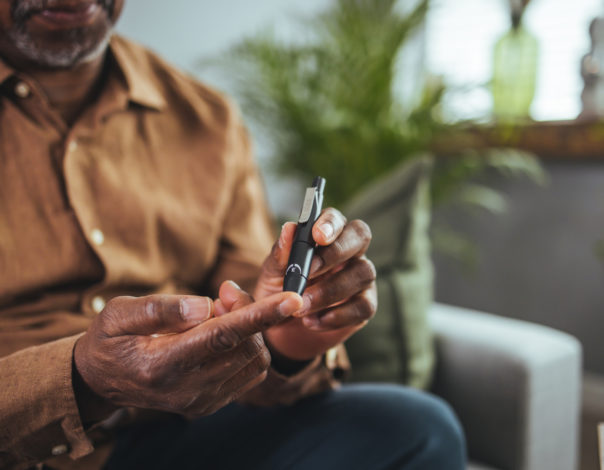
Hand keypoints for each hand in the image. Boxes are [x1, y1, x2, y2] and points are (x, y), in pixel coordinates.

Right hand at [74, 286, 302, 419]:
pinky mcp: (210, 403)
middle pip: (244, 345)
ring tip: (221, 313)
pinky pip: (248, 373)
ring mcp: (201, 401)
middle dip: (250, 311)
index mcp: (162, 365)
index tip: (292, 300)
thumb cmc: (110, 339)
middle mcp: (186, 390)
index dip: (260, 315)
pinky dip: (248, 347)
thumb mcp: (119, 314)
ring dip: (251, 330)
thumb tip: (206, 306)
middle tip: (227, 292)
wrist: (101, 380)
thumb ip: (161, 309)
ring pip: (253, 360)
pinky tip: (225, 334)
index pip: (222, 337)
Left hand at [255, 208, 376, 360]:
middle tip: (309, 271)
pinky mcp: (365, 304)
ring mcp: (360, 276)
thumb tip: (289, 229)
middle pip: (360, 235)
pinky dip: (337, 316)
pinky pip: (364, 306)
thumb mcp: (271, 274)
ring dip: (330, 291)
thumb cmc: (278, 292)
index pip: (336, 218)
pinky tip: (313, 322)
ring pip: (363, 272)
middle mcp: (348, 250)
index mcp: (325, 235)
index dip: (330, 223)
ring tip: (301, 308)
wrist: (281, 330)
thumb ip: (281, 254)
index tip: (316, 236)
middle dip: (337, 251)